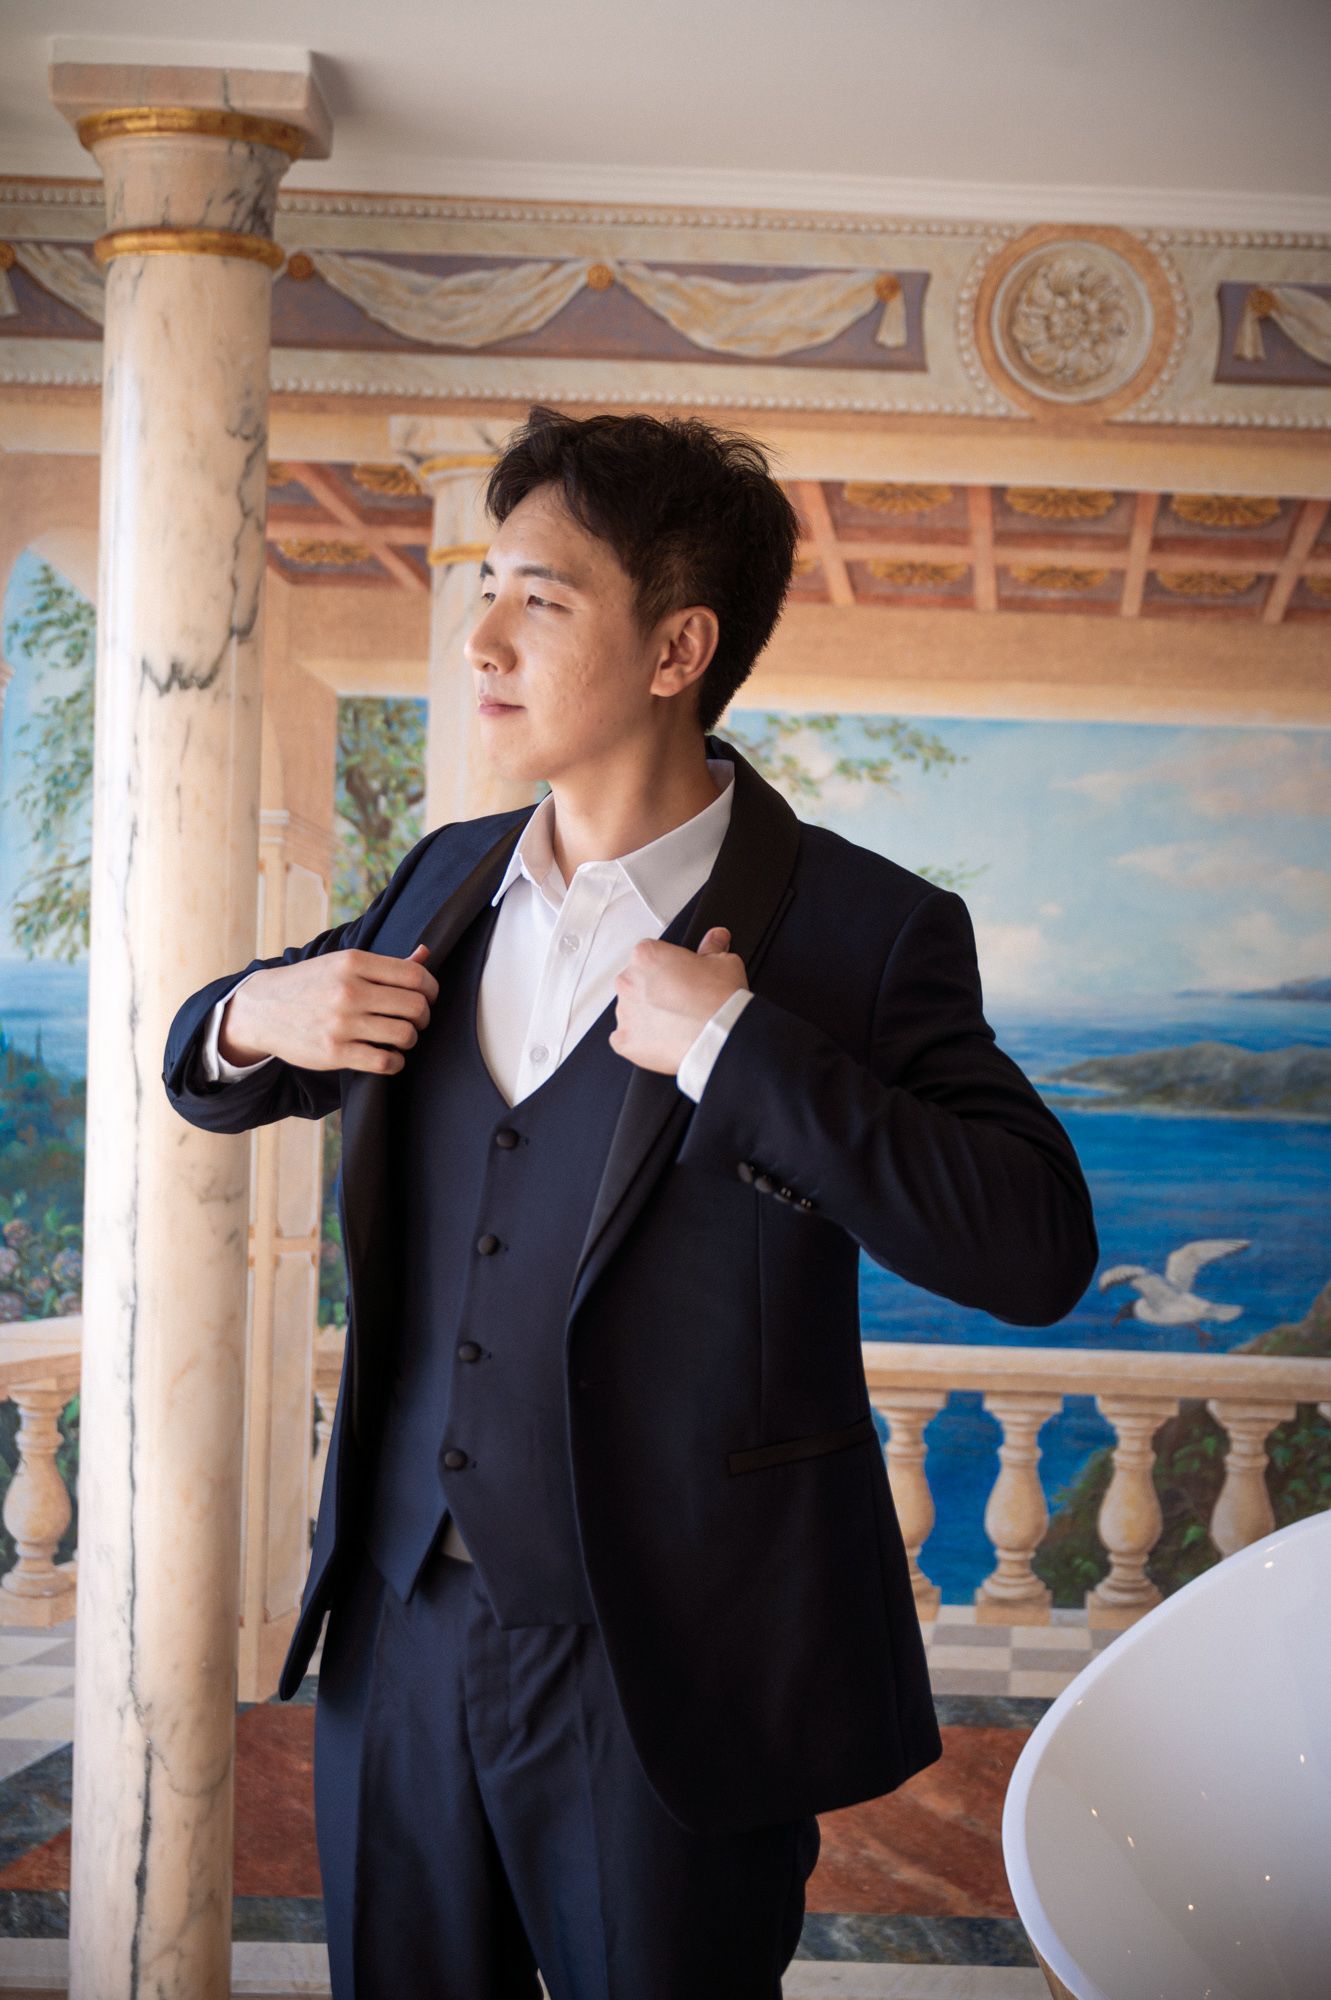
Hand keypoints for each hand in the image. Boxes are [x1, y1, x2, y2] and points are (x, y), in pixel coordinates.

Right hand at [218, 942, 439, 1075]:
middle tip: (415, 1020)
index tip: (428, 996)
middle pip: (415, 1006)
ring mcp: (341, 1023)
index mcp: (354, 962)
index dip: (431, 989)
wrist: (262, 1009)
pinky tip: (389, 1057)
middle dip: (423, 1016)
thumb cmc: (310, 984)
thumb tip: (426, 954)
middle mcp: (349, 991)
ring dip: (410, 1039)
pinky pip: (384, 1062)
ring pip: (404, 1034)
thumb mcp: (342, 963)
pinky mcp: (334, 1052)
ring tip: (400, 1037)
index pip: (415, 975)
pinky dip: (395, 1062)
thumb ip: (386, 964)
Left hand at [607, 926, 746, 1076]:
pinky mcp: (624, 1040)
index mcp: (647, 956)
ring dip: (647, 1014)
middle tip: (680, 1001)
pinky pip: (626, 1037)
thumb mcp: (724, 962)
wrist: (720, 1038)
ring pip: (632, 1009)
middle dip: (654, 989)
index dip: (668, 966)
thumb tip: (716, 938)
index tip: (680, 977)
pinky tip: (665, 1039)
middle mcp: (628, 981)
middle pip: (636, 981)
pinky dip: (642, 1039)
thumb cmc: (720, 1000)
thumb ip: (712, 947)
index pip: (650, 954)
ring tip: (676, 1024)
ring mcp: (624, 1012)